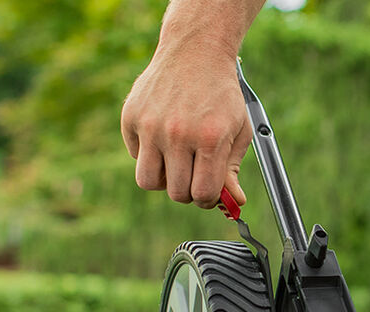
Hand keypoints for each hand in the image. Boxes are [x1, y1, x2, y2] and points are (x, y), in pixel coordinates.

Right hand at [121, 46, 250, 208]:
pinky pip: (136, 155)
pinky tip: (163, 135)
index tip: (209, 191)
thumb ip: (232, 169)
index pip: (203, 193)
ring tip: (176, 162)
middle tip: (194, 175)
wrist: (195, 51)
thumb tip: (234, 202)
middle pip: (175, 193)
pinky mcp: (130, 117)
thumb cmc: (221, 95)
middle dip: (187, 191)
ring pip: (147, 181)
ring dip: (163, 179)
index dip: (208, 199)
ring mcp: (150, 125)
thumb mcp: (238, 130)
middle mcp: (177, 133)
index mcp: (209, 138)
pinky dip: (148, 154)